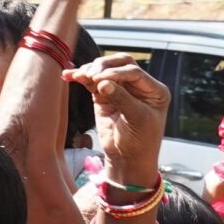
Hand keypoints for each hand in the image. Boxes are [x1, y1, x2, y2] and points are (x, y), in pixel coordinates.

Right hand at [65, 53, 169, 187]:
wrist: (128, 159)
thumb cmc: (141, 141)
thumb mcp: (137, 119)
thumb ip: (121, 99)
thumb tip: (102, 82)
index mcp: (154, 90)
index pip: (134, 72)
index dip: (117, 72)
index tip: (101, 79)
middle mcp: (137, 86)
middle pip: (120, 64)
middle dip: (104, 66)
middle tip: (92, 75)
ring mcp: (119, 89)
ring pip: (103, 70)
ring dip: (90, 70)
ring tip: (79, 75)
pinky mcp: (102, 95)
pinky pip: (90, 81)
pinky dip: (80, 77)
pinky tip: (69, 75)